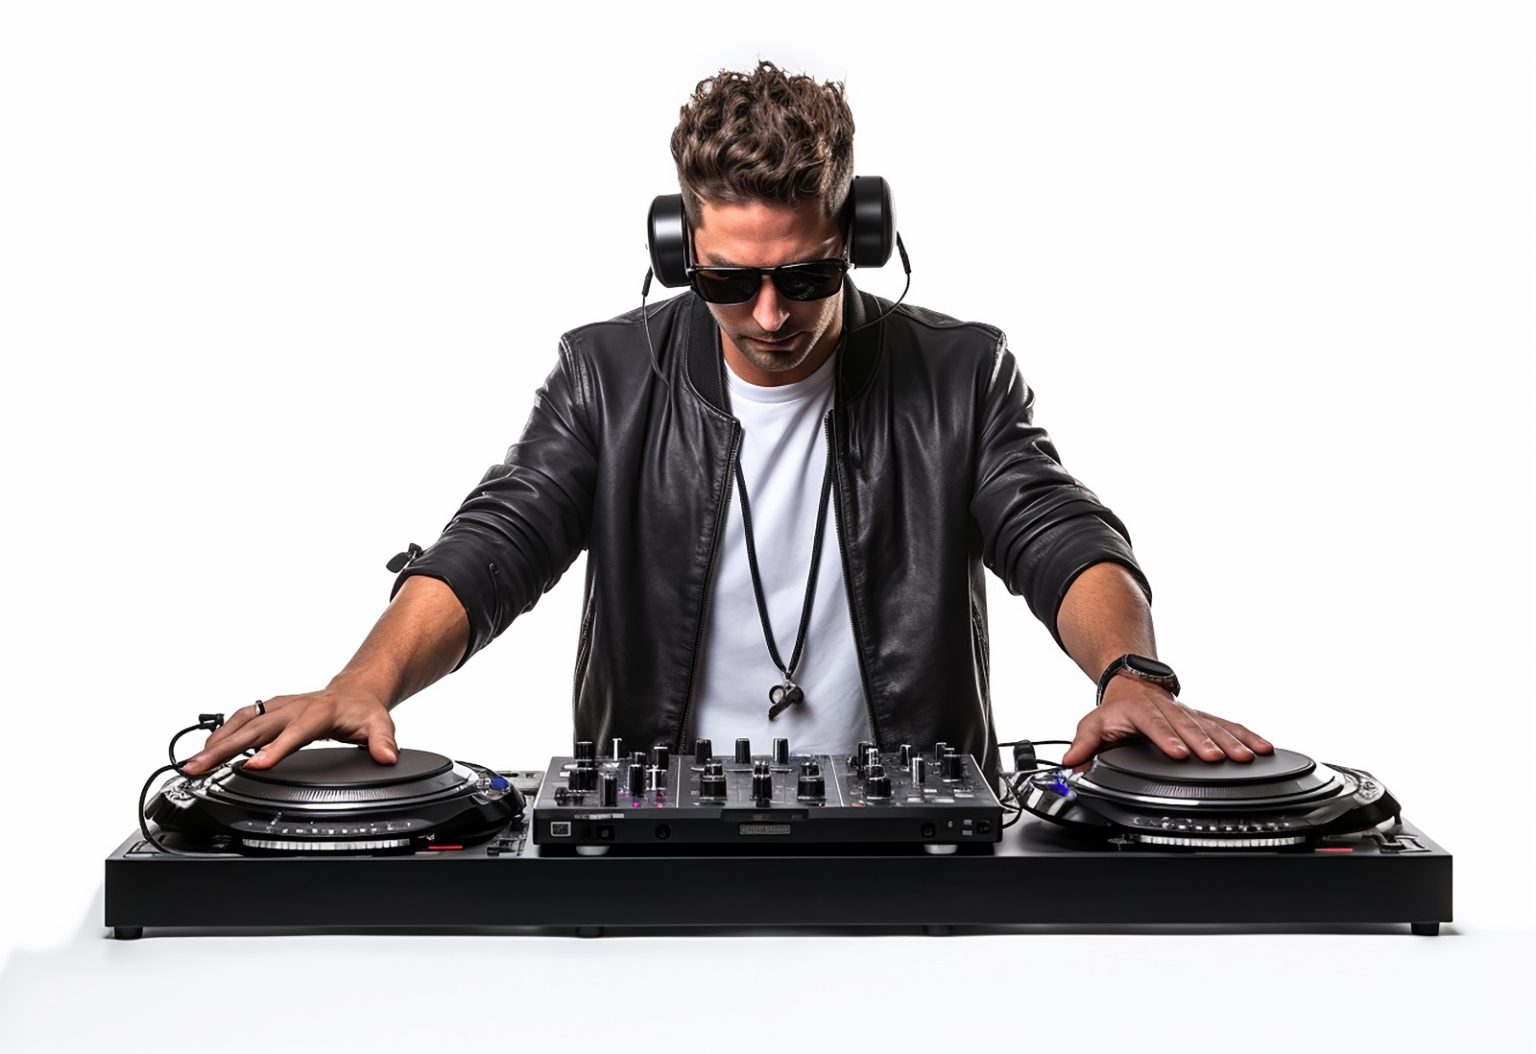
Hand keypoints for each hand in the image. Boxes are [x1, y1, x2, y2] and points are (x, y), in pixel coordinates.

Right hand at [180, 680, 398, 775]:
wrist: (355, 691)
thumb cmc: (363, 711)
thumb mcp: (380, 724)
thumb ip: (383, 741)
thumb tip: (387, 757)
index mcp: (318, 712)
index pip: (294, 732)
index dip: (274, 749)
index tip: (254, 765)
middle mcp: (293, 707)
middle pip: (255, 728)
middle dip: (225, 748)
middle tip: (199, 768)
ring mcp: (278, 707)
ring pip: (241, 722)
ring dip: (215, 743)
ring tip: (193, 764)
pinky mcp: (269, 710)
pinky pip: (240, 719)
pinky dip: (221, 734)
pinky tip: (207, 751)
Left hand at [1059, 674, 1272, 767]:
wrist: (1133, 683)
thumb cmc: (1116, 711)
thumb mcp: (1093, 724)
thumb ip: (1083, 744)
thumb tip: (1069, 763)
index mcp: (1140, 711)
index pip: (1153, 724)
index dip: (1166, 738)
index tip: (1178, 753)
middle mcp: (1168, 710)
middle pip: (1187, 726)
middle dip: (1203, 742)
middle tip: (1217, 758)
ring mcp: (1189, 713)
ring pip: (1212, 725)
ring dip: (1231, 741)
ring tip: (1248, 756)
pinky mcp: (1204, 717)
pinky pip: (1228, 724)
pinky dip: (1247, 735)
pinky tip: (1264, 747)